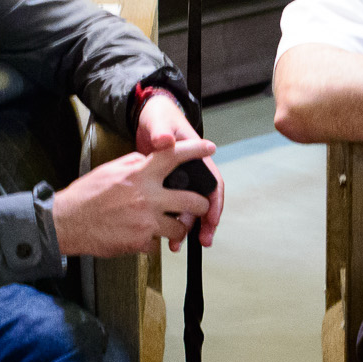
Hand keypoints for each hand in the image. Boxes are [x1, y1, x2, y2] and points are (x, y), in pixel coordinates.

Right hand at [54, 137, 215, 257]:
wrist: (68, 222)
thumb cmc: (87, 195)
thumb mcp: (111, 169)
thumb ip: (135, 164)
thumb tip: (150, 160)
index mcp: (140, 174)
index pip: (174, 155)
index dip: (195, 150)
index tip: (210, 148)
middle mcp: (147, 197)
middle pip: (192, 201)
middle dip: (201, 206)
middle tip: (199, 207)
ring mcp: (146, 222)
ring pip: (179, 228)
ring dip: (177, 229)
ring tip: (169, 227)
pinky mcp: (140, 242)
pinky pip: (157, 244)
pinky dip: (151, 242)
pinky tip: (140, 236)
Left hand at [135, 90, 224, 246]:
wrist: (147, 118)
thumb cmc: (159, 117)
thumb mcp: (160, 122)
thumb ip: (162, 131)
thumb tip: (166, 140)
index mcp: (196, 157)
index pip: (213, 182)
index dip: (215, 202)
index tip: (212, 218)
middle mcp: (191, 171)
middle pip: (203, 201)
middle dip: (205, 223)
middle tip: (203, 239)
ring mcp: (179, 179)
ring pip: (187, 207)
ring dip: (186, 227)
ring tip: (179, 244)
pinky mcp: (165, 185)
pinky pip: (172, 207)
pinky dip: (169, 221)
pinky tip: (163, 234)